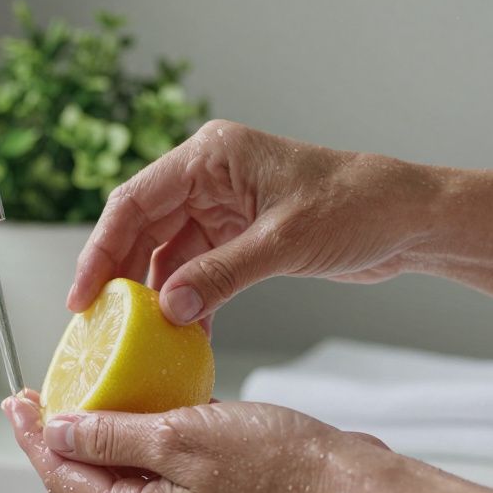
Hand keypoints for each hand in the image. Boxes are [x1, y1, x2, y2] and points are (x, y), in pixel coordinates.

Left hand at [1, 390, 389, 492]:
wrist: (344, 488)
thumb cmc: (277, 467)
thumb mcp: (180, 436)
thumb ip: (113, 435)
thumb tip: (61, 433)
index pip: (64, 478)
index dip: (34, 438)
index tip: (16, 403)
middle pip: (89, 479)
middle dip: (61, 436)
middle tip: (41, 396)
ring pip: (125, 472)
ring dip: (102, 434)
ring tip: (88, 393)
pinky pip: (161, 468)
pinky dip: (144, 436)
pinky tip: (149, 404)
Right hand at [67, 120, 444, 323]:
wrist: (409, 218)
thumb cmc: (356, 206)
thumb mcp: (283, 242)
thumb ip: (222, 274)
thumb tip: (168, 308)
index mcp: (211, 156)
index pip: (135, 200)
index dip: (101, 248)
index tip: (83, 295)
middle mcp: (210, 177)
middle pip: (143, 227)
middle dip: (121, 275)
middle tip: (98, 324)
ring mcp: (224, 206)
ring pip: (168, 252)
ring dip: (156, 293)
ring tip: (139, 336)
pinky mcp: (241, 235)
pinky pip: (198, 269)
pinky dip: (189, 299)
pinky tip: (182, 332)